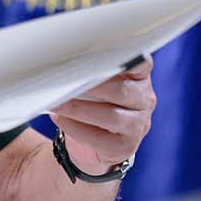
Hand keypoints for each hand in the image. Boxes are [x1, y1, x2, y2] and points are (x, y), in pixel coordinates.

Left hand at [48, 55, 155, 169]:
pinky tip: (60, 120)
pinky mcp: (125, 147)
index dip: (128, 57)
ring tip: (56, 105)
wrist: (92, 143)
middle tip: (64, 82)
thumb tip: (61, 64)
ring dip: (79, 109)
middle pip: (123, 91)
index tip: (107, 53)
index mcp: (138, 78)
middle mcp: (143, 100)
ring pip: (112, 117)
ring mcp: (138, 125)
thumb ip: (88, 71)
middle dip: (91, 87)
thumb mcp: (93, 84)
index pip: (141, 64)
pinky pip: (100, 139)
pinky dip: (76, 128)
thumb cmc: (91, 104)